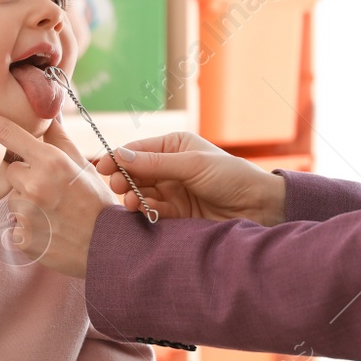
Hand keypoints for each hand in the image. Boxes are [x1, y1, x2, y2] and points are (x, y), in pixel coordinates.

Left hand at [0, 99, 118, 277]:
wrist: (108, 248)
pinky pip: (14, 225)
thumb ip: (59, 137)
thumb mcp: (82, 165)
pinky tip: (49, 229)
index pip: (8, 133)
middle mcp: (34, 186)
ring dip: (27, 203)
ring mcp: (26, 215)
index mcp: (50, 162)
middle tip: (54, 191)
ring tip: (54, 213)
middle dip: (27, 177)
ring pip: (13, 199)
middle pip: (12, 171)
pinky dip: (28, 226)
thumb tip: (50, 110)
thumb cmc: (96, 202)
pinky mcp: (21, 239)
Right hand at [94, 132, 287, 227]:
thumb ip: (155, 162)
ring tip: (132, 201)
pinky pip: (153, 211)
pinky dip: (145, 211)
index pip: (138, 150)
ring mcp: (172, 191)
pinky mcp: (177, 214)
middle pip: (135, 173)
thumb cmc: (231, 176)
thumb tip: (120, 155)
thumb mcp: (192, 164)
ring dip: (133, 196)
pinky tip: (143, 210)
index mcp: (174, 146)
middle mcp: (170, 168)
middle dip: (123, 179)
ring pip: (141, 193)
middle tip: (118, 186)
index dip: (118, 158)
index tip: (102, 168)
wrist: (259, 208)